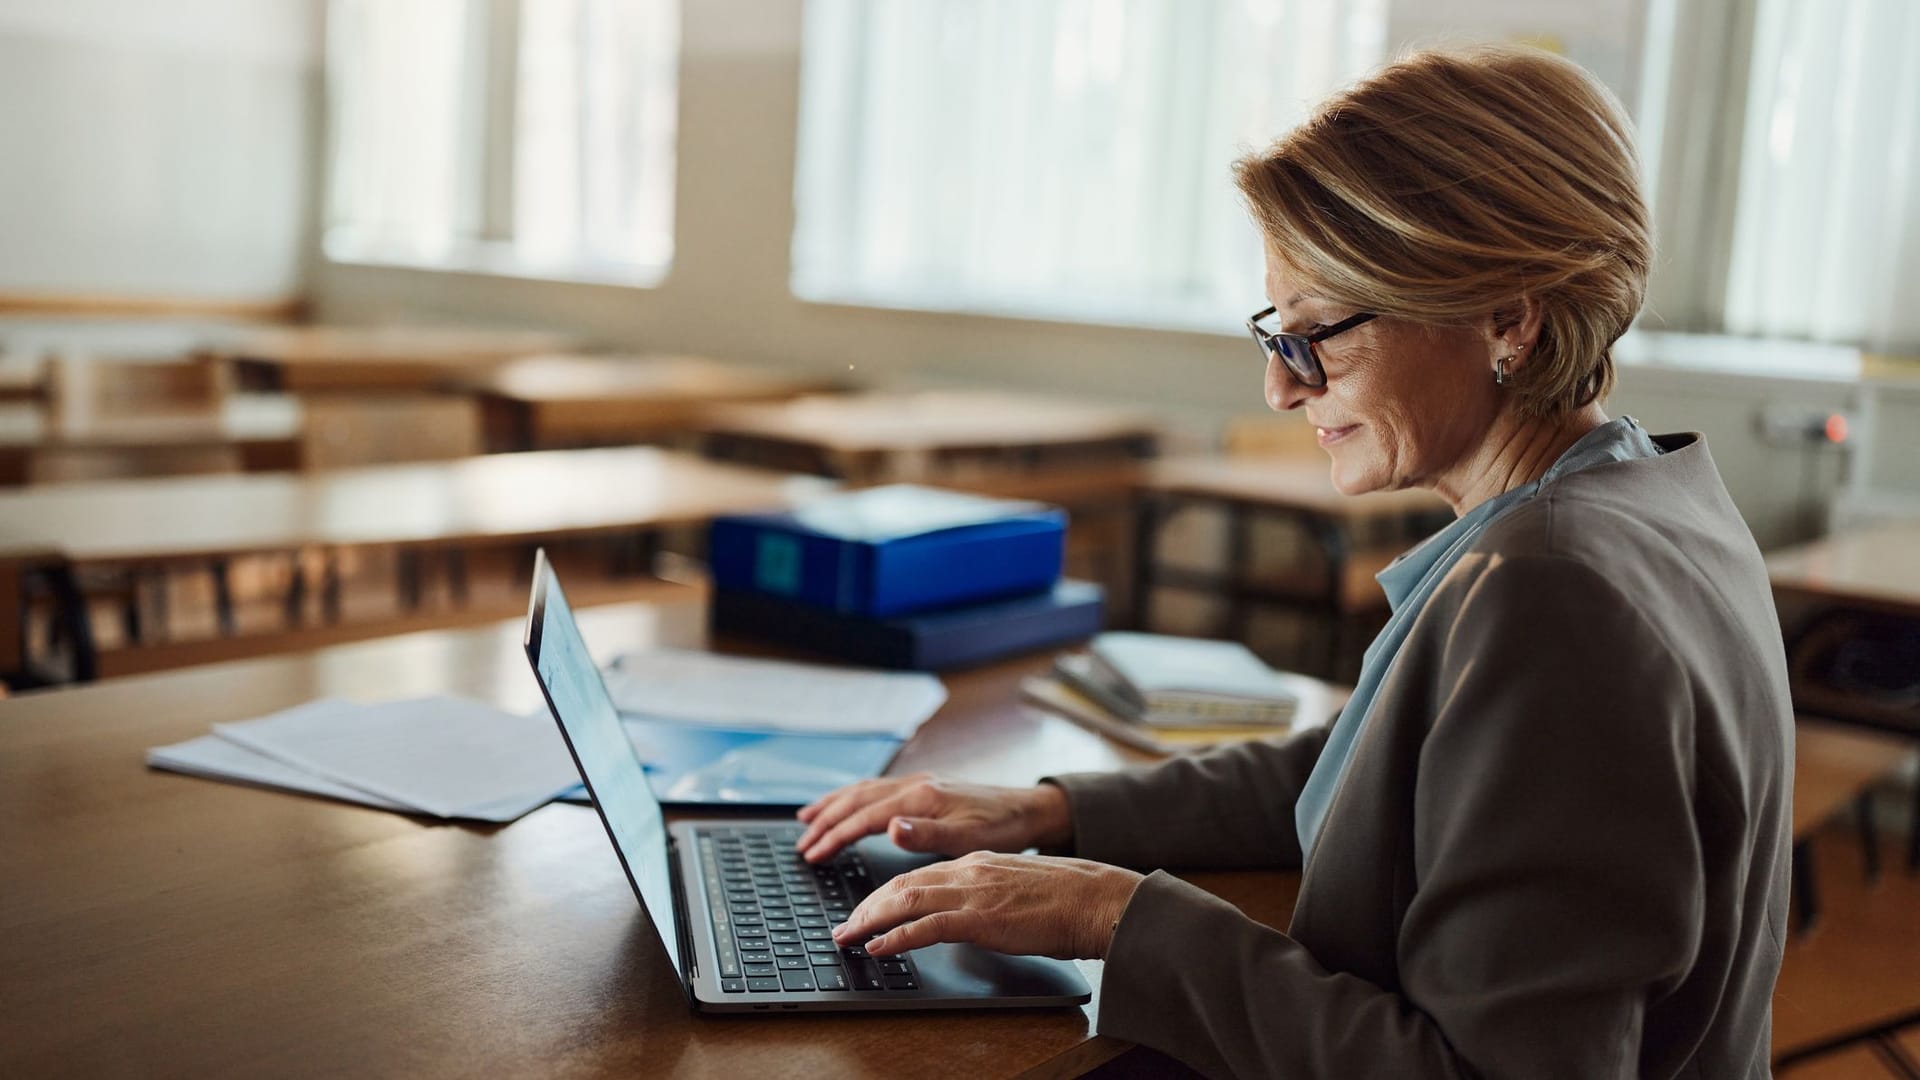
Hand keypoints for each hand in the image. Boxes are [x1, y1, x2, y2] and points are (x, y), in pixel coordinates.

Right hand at [793, 774, 1071, 863]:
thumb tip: (890, 827)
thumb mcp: (970, 838)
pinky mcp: (925, 789)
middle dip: (825, 821)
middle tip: (801, 844)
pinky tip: (849, 806)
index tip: (812, 855)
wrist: (1031, 810)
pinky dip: (853, 798)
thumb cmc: (1004, 829)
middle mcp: (916, 786)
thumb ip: (928, 834)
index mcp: (922, 798)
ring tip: (807, 819)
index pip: (864, 817)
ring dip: (833, 805)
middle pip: (856, 800)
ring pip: (863, 791)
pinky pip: (877, 790)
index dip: (835, 837)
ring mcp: (919, 784)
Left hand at [831, 852, 1143, 959]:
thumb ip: (987, 891)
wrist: (1097, 898)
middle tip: (844, 928)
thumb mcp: (1016, 885)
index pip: (917, 874)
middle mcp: (969, 870)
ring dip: (870, 920)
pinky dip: (896, 936)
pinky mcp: (981, 917)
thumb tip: (968, 912)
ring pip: (905, 900)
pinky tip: (879, 947)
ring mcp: (974, 892)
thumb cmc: (1067, 898)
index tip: (864, 911)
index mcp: (977, 861)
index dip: (884, 893)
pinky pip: (926, 926)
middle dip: (866, 907)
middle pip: (902, 883)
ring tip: (849, 938)